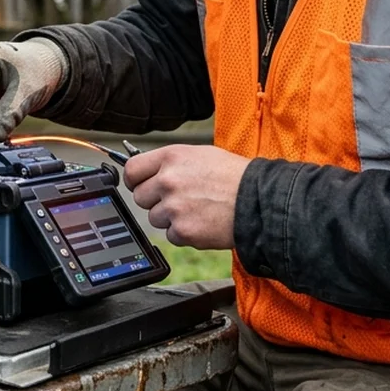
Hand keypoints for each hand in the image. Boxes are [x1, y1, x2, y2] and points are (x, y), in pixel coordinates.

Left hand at [124, 144, 249, 249]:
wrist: (258, 201)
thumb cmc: (234, 177)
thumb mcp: (200, 155)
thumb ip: (172, 163)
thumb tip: (149, 171)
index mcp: (171, 157)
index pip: (132, 170)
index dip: (135, 180)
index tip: (141, 185)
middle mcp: (168, 181)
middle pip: (139, 197)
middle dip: (155, 201)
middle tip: (178, 199)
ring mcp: (174, 207)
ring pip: (155, 218)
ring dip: (171, 218)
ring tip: (196, 210)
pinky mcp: (183, 231)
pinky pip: (171, 236)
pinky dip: (185, 233)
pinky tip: (203, 222)